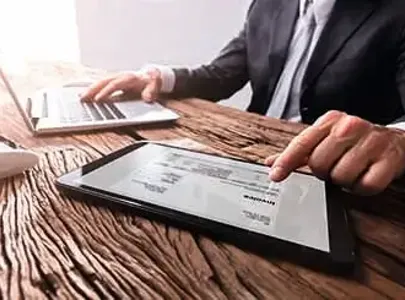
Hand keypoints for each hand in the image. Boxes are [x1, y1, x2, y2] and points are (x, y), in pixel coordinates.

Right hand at [80, 67, 161, 101]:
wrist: (150, 76)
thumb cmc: (150, 82)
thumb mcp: (154, 86)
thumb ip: (151, 91)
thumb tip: (147, 97)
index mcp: (128, 78)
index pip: (114, 84)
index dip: (106, 91)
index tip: (98, 99)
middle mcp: (120, 76)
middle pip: (103, 81)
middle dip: (92, 89)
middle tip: (83, 98)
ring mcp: (115, 78)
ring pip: (100, 82)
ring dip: (90, 89)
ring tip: (81, 98)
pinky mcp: (113, 82)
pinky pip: (101, 85)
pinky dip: (93, 89)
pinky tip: (86, 96)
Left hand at [265, 111, 404, 194]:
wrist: (395, 142)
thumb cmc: (353, 143)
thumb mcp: (325, 140)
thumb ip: (298, 152)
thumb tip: (271, 162)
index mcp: (330, 121)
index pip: (302, 143)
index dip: (286, 161)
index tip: (275, 176)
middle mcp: (350, 126)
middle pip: (319, 164)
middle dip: (323, 172)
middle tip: (334, 167)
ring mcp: (371, 142)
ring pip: (341, 177)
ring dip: (344, 181)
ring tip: (351, 170)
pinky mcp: (389, 159)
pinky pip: (365, 186)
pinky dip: (362, 187)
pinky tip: (365, 176)